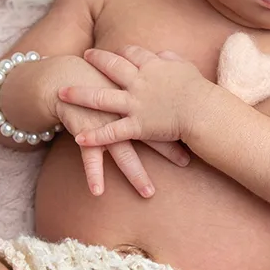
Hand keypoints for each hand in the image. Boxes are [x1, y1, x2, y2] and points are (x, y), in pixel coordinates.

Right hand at [41, 55, 188, 198]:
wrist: (68, 77)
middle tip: (186, 163)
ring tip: (148, 193)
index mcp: (135, 99)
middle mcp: (122, 114)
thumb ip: (147, 80)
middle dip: (168, 150)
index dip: (182, 123)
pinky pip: (89, 157)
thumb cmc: (101, 79)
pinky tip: (98, 192)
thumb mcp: (126, 76)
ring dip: (135, 173)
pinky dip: (93, 174)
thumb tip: (172, 88)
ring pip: (122, 152)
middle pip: (148, 134)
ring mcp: (103, 125)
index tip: (201, 134)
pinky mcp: (85, 133)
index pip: (163, 113)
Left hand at [60, 45, 207, 148]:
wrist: (204, 112)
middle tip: (84, 56)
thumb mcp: (187, 68)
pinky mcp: (137, 125)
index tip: (114, 51)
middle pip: (112, 66)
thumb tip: (163, 55)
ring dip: (79, 95)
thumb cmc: (200, 92)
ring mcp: (135, 104)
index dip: (121, 52)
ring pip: (101, 97)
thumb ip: (172, 60)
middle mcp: (139, 82)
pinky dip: (93, 135)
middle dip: (96, 60)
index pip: (132, 54)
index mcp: (153, 66)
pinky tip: (77, 137)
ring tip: (61, 93)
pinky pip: (110, 131)